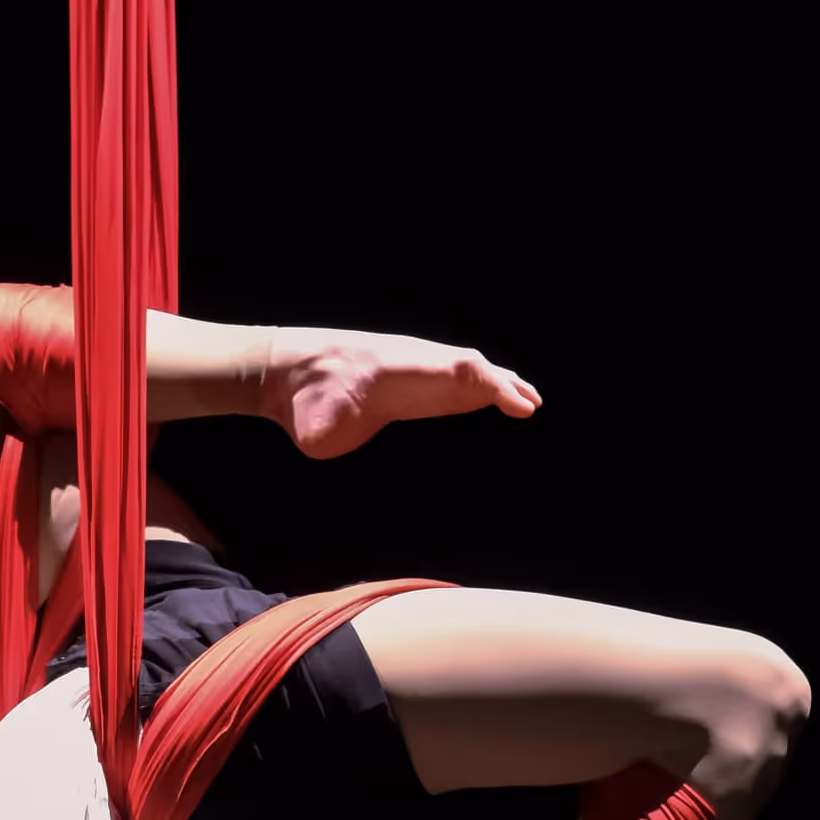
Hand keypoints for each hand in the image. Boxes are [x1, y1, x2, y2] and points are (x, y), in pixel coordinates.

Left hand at [261, 326, 540, 460]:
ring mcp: (412, 377)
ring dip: (494, 387)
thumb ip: (332, 438)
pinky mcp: (406, 392)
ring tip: (525, 401)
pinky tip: (491, 400)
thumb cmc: (307, 404)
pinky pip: (447, 387)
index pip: (457, 372)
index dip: (491, 387)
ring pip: (461, 376)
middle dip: (501, 386)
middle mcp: (414, 370)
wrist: (289, 376)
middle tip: (530, 404)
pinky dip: (475, 392)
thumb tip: (335, 450)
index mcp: (401, 374)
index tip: (518, 405)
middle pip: (467, 369)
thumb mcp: (316, 429)